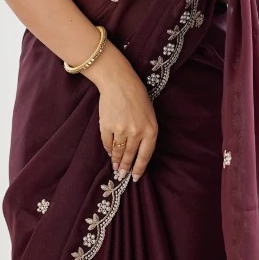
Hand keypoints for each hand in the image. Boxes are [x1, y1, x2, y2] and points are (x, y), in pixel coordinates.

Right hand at [83, 42, 158, 181]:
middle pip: (130, 155)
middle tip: (122, 175)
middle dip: (125, 167)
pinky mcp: (107, 126)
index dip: (139, 169)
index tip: (135, 177)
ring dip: (116, 161)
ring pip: (118, 151)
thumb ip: (145, 133)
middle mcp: (137, 132)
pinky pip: (107, 143)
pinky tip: (109, 152)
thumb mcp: (149, 115)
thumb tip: (136, 152)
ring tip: (115, 167)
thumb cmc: (137, 97)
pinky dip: (108, 149)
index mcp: (151, 130)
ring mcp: (121, 130)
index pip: (145, 156)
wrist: (119, 82)